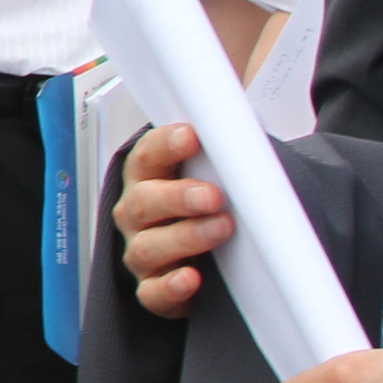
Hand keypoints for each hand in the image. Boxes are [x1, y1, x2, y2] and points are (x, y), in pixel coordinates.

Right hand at [111, 124, 226, 319]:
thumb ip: (226, 140)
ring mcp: (142, 252)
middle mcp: (137, 214)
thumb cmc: (210, 207)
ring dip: (185, 237)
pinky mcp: (152, 289)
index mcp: (149, 178)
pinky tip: (192, 278)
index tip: (192, 136)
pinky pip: (153, 292)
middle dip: (178, 197)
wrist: (212, 258)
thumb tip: (244, 90)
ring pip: (149, 246)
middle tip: (213, 196)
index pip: (148, 156)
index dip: (166, 144)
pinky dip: (171, 286)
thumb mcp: (216, 172)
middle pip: (143, 201)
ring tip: (221, 230)